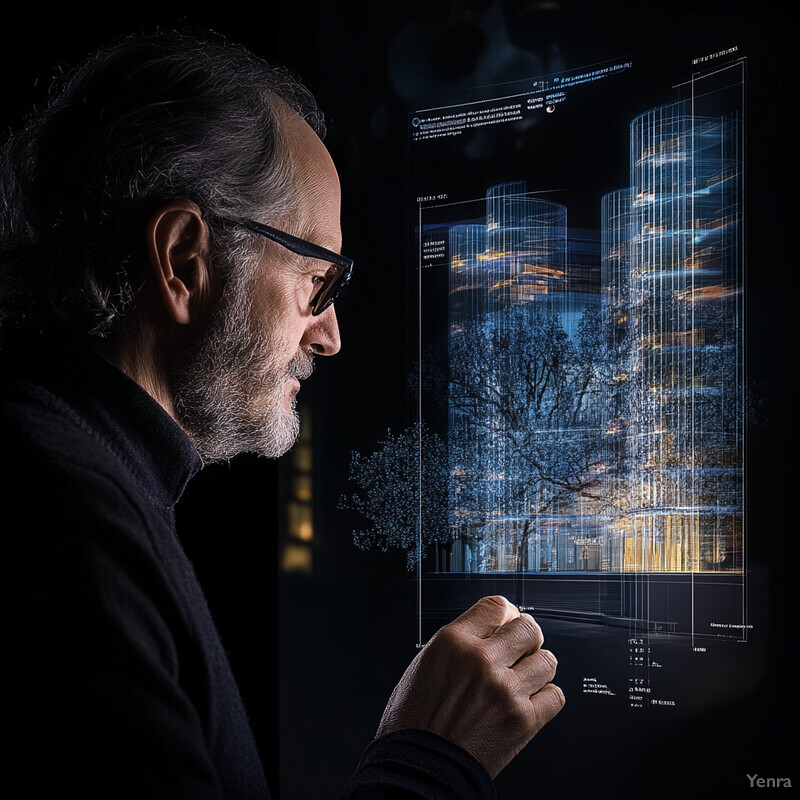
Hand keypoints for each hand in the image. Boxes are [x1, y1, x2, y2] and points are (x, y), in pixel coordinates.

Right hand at [376, 595, 563, 778]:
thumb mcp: (425, 664)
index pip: (497, 606)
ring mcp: (505, 689)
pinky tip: (530, 701)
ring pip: (547, 660)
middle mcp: (481, 659)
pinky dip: (546, 698)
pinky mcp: (522, 719)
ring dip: (537, 668)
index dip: (507, 614)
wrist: (420, 767)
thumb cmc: (414, 720)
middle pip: (528, 628)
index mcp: (453, 641)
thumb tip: (488, 631)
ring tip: (524, 679)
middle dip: (526, 638)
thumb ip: (459, 643)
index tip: (508, 623)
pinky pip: (555, 696)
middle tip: (520, 650)